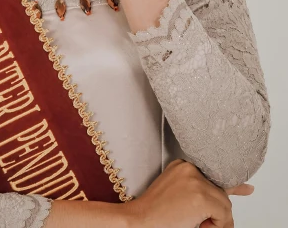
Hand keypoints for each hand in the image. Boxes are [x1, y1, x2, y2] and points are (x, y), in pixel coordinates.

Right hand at [123, 159, 253, 227]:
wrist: (139, 220)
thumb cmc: (157, 213)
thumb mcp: (180, 195)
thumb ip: (203, 191)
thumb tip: (235, 194)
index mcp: (183, 166)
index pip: (214, 173)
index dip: (233, 186)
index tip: (247, 189)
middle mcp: (190, 168)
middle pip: (221, 193)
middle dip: (217, 212)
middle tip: (202, 224)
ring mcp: (195, 181)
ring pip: (225, 204)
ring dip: (216, 221)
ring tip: (196, 225)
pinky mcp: (200, 196)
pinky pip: (223, 213)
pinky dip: (216, 225)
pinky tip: (199, 225)